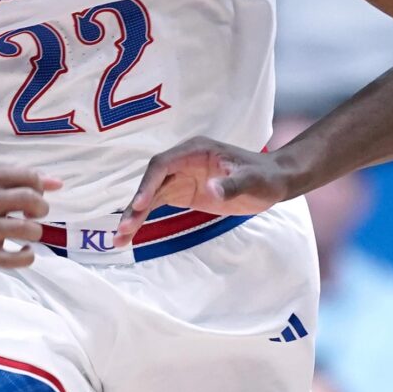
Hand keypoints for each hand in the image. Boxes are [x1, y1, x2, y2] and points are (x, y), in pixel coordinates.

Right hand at [0, 168, 61, 274]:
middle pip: (28, 198)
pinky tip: (25, 251)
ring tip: (30, 233)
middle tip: (36, 215)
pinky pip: (15, 259)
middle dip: (41, 207)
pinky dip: (28, 256)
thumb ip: (22, 182)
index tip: (34, 196)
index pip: (27, 176)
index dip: (40, 187)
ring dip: (36, 232)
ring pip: (25, 229)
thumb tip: (58, 183)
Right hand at [123, 138, 299, 238]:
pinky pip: (157, 204)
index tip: (141, 205)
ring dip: (134, 216)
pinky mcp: (182, 192)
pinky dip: (144, 219)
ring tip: (119, 240)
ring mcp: (180, 176)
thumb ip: (232, 185)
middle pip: (151, 181)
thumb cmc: (264, 177)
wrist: (273, 181)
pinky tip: (131, 235)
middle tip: (123, 230)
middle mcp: (182, 161)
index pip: (163, 164)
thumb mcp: (253, 181)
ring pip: (150, 195)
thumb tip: (211, 189)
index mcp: (195, 151)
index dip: (149, 184)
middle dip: (136, 205)